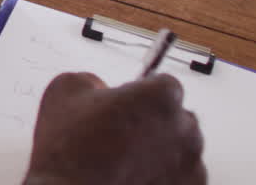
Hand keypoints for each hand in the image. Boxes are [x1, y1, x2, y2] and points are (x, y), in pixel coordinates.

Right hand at [24, 72, 205, 184]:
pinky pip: (181, 177)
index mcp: (159, 97)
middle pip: (177, 116)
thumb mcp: (65, 90)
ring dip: (160, 151)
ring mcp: (190, 163)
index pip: (165, 83)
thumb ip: (92, 80)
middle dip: (154, 122)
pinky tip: (133, 176)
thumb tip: (98, 88)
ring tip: (124, 160)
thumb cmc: (70, 151)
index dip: (144, 92)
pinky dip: (163, 176)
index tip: (131, 101)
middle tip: (121, 132)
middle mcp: (183, 127)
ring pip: (180, 148)